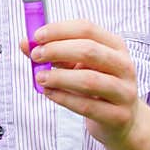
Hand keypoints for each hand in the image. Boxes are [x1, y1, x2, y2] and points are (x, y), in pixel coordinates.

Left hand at [19, 20, 141, 146]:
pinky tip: (49, 93)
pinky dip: (63, 98)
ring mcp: (124, 91)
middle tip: (36, 55)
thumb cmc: (96, 86)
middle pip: (89, 50)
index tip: (37, 36)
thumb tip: (25, 43)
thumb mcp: (77, 65)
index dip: (60, 30)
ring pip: (89, 79)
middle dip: (57, 50)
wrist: (122, 120)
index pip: (87, 29)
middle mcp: (124, 65)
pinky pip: (87, 105)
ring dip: (59, 77)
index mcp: (115, 46)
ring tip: (40, 77)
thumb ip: (53, 53)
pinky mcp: (118, 116)